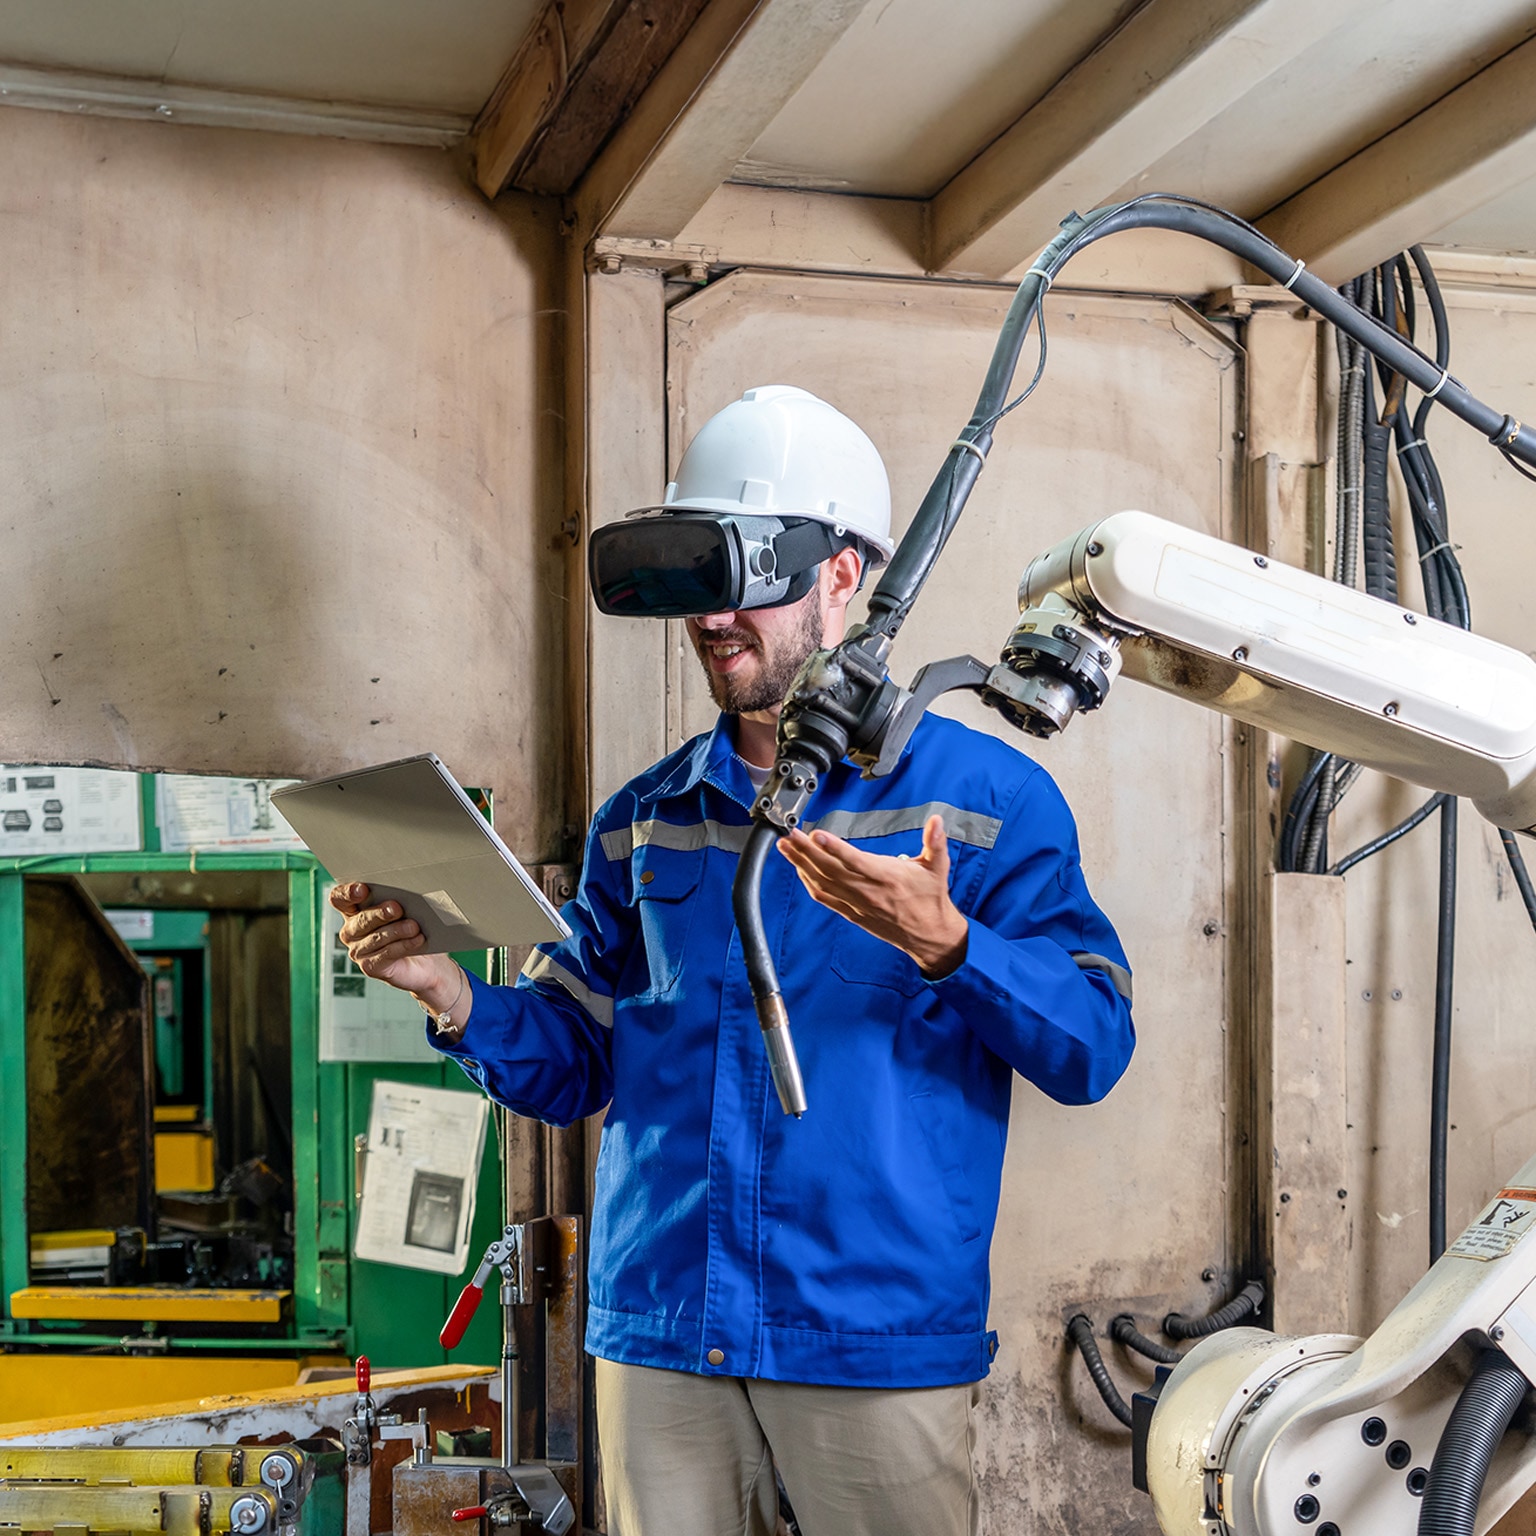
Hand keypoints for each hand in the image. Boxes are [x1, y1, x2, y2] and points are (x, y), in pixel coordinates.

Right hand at [331, 882, 460, 1007]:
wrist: (426, 960)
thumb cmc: (415, 927)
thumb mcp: (408, 909)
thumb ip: (400, 899)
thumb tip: (408, 892)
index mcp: (353, 909)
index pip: (339, 898)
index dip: (347, 893)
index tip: (362, 889)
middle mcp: (351, 930)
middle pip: (361, 919)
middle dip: (380, 913)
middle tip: (397, 908)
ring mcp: (358, 950)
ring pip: (375, 937)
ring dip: (396, 930)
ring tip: (414, 926)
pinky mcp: (370, 966)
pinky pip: (386, 954)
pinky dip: (403, 945)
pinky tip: (417, 939)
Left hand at [777, 813, 968, 977]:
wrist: (929, 934)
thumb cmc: (931, 898)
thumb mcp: (938, 867)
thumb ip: (935, 842)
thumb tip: (938, 821)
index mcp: (887, 877)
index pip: (855, 861)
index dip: (834, 848)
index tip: (816, 834)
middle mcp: (868, 891)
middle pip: (830, 869)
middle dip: (806, 851)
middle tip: (790, 834)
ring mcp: (857, 903)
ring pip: (822, 883)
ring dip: (801, 864)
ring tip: (786, 847)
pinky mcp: (851, 912)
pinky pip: (824, 897)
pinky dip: (808, 883)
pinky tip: (799, 869)